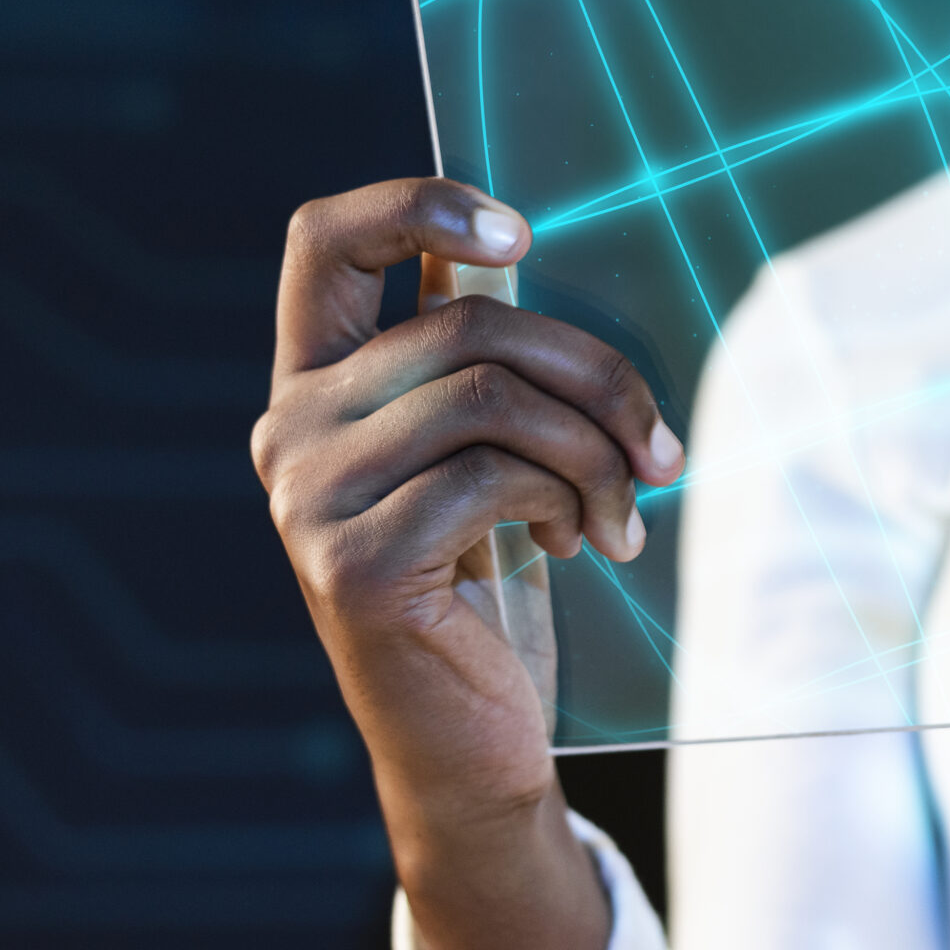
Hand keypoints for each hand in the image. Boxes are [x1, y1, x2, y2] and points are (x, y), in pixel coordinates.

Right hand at [251, 177, 683, 949]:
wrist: (472, 745)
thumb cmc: (492, 587)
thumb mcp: (486, 459)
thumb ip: (487, 369)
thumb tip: (533, 265)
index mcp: (316, 384)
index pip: (324, 241)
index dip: (418, 204)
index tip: (520, 234)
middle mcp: (290, 430)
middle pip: (464, 327)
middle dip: (594, 375)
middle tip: (660, 445)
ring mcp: (308, 499)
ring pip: (491, 399)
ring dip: (597, 449)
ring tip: (630, 505)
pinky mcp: (353, 563)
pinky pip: (495, 476)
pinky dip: (572, 500)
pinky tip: (588, 542)